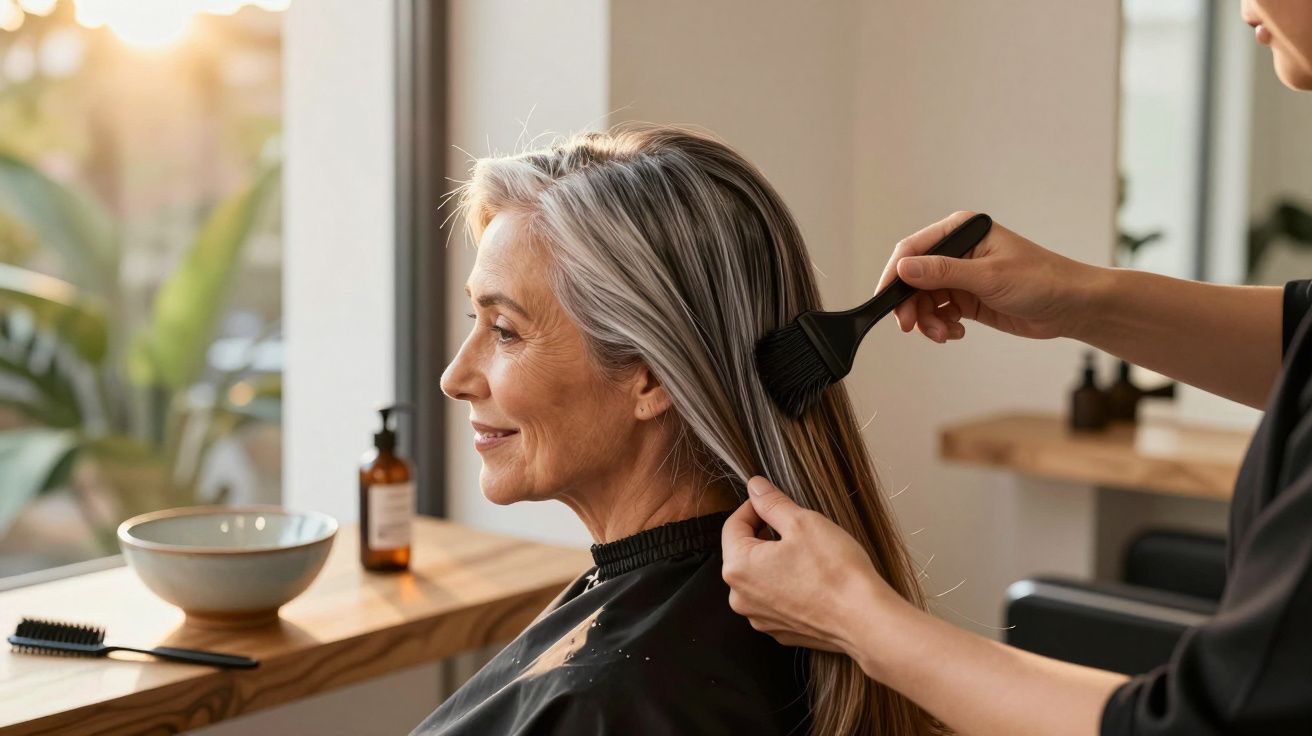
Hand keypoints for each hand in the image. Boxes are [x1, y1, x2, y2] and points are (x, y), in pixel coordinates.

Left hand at [721, 476, 908, 660]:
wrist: (865, 620)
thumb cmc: (835, 570)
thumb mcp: (802, 522)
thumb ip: (771, 502)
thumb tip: (755, 487)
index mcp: (738, 568)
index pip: (733, 526)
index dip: (753, 507)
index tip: (772, 500)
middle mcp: (740, 598)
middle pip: (744, 553)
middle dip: (764, 535)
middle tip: (794, 526)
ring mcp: (760, 618)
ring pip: (760, 577)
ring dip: (776, 560)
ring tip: (806, 553)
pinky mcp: (779, 631)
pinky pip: (775, 599)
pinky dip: (787, 585)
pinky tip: (811, 578)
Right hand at [875, 211, 1104, 342]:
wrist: (1072, 306)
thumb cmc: (1042, 280)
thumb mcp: (989, 276)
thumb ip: (943, 273)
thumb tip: (904, 269)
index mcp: (962, 233)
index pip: (913, 249)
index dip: (894, 275)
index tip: (884, 299)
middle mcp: (957, 252)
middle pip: (914, 278)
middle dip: (911, 305)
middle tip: (911, 327)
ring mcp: (962, 276)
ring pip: (924, 299)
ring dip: (927, 320)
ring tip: (942, 334)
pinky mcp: (967, 298)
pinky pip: (939, 313)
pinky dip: (941, 326)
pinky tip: (955, 333)